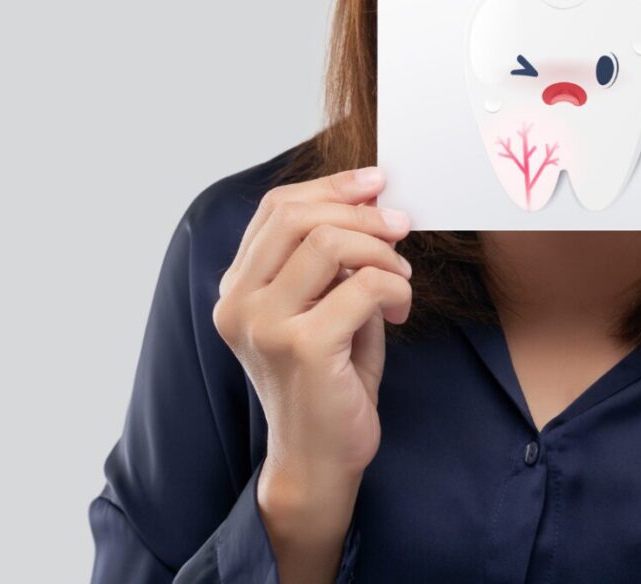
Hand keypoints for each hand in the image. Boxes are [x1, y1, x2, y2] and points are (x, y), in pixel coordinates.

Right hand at [212, 166, 413, 507]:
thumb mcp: (324, 305)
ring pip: (329, 242)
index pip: (276, 208)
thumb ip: (333, 257)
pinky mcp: (301, 347)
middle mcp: (239, 303)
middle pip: (298, 215)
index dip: (331, 186)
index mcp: (237, 287)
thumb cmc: (329, 379)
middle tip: (402, 226)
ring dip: (382, 253)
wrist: (319, 459)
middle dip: (361, 212)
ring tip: (401, 280)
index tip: (377, 182)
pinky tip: (399, 309)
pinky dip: (393, 287)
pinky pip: (361, 285)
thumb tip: (373, 197)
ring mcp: (264, 325)